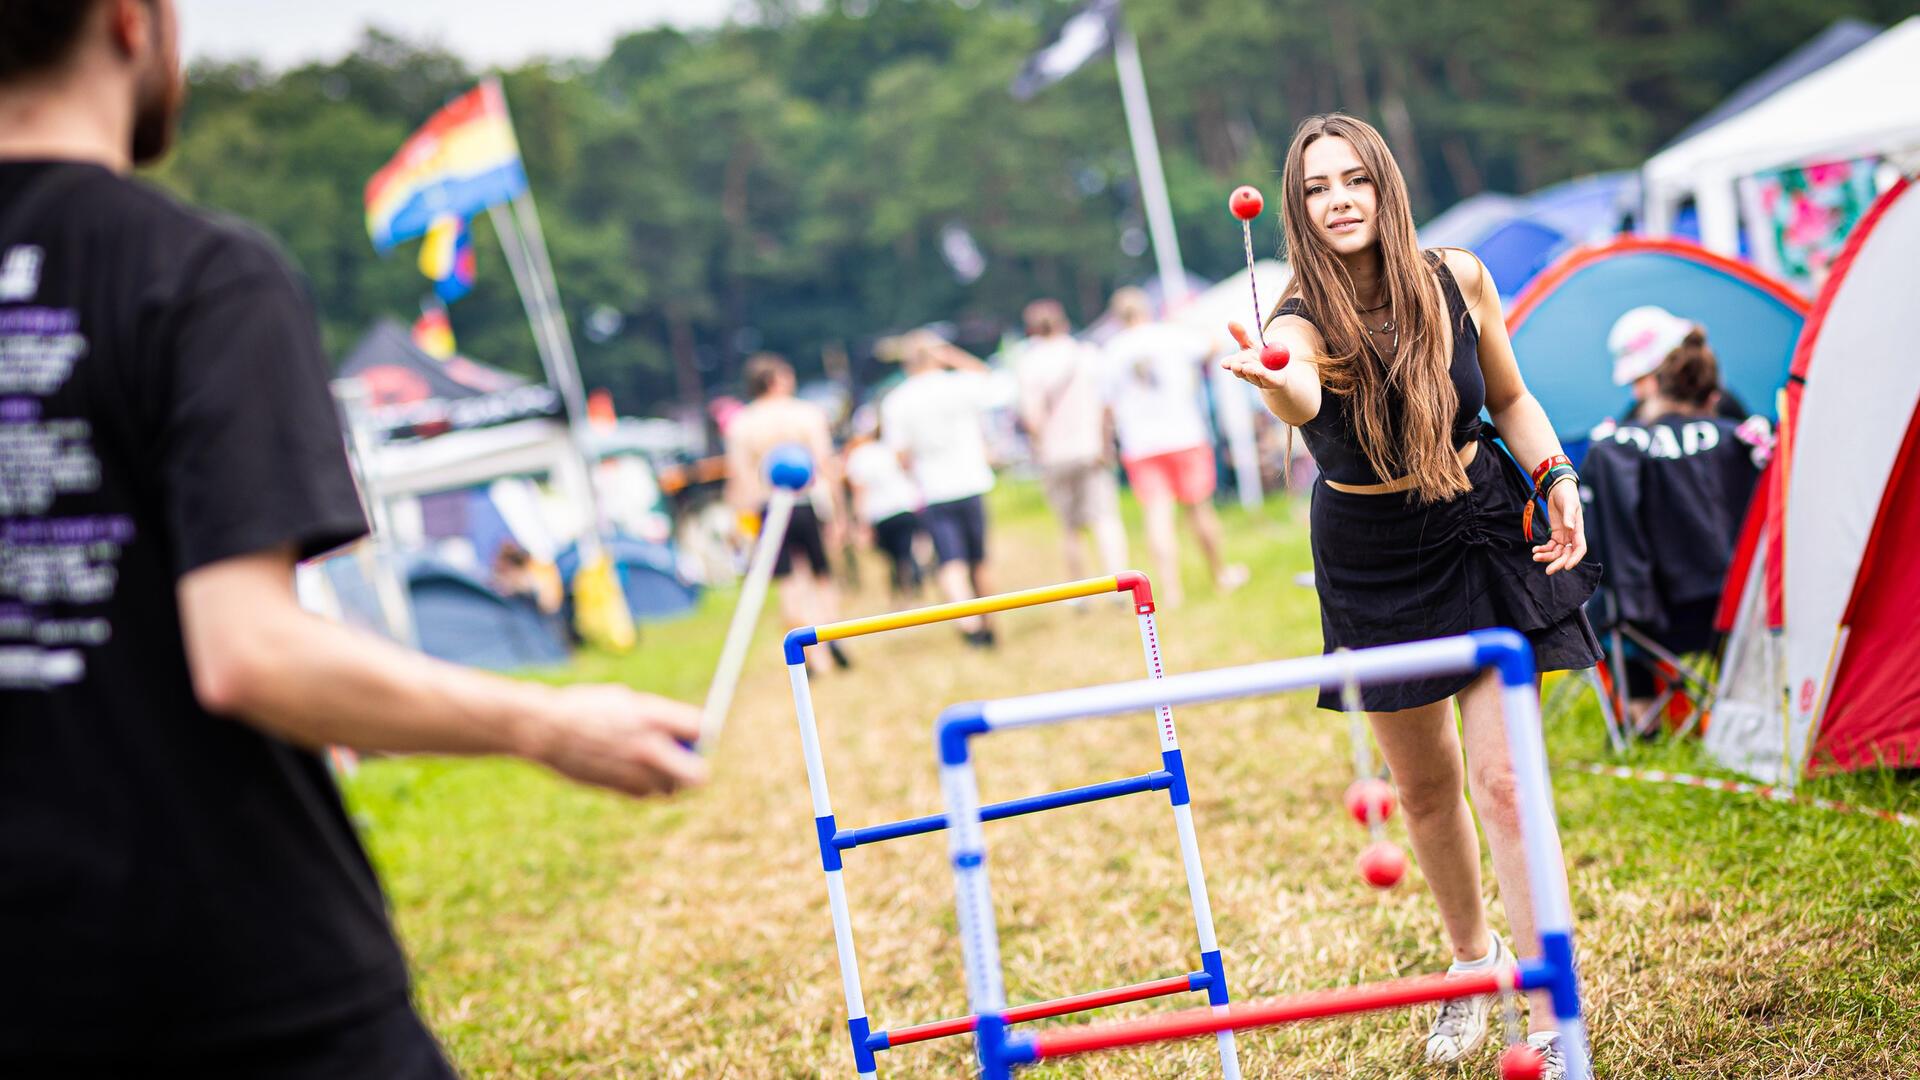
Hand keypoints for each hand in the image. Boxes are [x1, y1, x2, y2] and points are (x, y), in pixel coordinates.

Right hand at [528, 684, 707, 796]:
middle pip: (698, 774)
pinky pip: (646, 793)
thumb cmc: (585, 707)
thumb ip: (657, 716)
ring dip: (667, 777)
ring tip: (646, 761)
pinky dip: (644, 784)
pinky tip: (625, 768)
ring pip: (671, 787)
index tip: (697, 733)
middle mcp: (649, 748)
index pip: (702, 730)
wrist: (547, 730)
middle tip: (688, 760)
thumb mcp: (626, 700)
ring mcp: (635, 773)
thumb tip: (686, 730)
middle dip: (697, 768)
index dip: (703, 732)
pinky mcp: (620, 790)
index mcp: (653, 718)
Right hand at [1220, 322, 1290, 390]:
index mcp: (1239, 363)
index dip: (1227, 363)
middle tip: (1236, 364)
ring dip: (1251, 371)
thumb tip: (1230, 322)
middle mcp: (1246, 374)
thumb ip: (1241, 335)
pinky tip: (1261, 371)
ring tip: (1250, 367)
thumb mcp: (1251, 344)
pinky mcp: (1270, 383)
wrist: (1278, 370)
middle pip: (1240, 372)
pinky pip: (1266, 378)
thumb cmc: (1260, 356)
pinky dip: (1263, 374)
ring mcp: (1257, 380)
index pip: (1230, 364)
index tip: (1224, 363)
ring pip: (1253, 375)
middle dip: (1237, 368)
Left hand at [1533, 477, 1587, 575]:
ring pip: (1557, 552)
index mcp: (1578, 530)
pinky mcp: (1556, 533)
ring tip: (1535, 556)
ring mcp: (1564, 535)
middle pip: (1567, 554)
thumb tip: (1570, 528)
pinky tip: (1535, 550)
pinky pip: (1550, 546)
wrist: (1559, 489)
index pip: (1580, 549)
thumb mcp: (1569, 504)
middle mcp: (1572, 535)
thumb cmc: (1567, 495)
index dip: (1575, 559)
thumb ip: (1569, 516)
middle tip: (1548, 571)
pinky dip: (1543, 549)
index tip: (1567, 567)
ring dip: (1547, 556)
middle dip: (1558, 563)